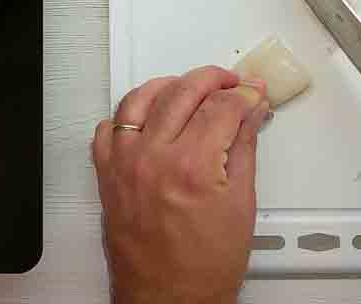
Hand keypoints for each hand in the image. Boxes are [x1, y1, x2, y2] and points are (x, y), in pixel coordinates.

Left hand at [92, 66, 270, 303]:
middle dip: (211, 79)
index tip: (253, 94)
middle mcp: (152, 159)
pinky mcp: (107, 176)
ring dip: (167, 86)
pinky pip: (108, 129)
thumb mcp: (241, 205)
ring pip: (139, 99)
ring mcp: (124, 165)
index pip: (222, 107)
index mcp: (191, 167)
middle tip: (229, 83)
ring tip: (189, 88)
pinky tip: (146, 115)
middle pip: (182, 92)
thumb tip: (250, 113)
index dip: (244, 94)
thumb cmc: (203, 268)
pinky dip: (127, 114)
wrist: (167, 301)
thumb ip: (244, 148)